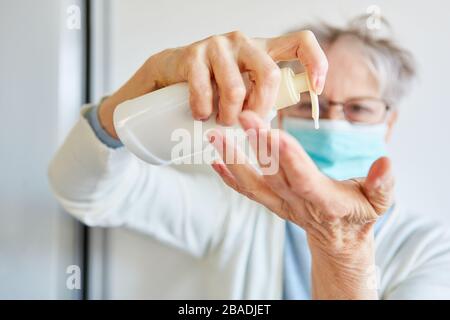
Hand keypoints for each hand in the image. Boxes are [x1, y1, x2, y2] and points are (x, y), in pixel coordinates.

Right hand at [98, 30, 327, 137]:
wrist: (166, 79)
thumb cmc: (210, 91)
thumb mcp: (241, 92)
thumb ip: (259, 100)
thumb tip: (277, 131)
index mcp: (261, 51)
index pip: (300, 42)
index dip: (315, 62)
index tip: (317, 88)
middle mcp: (243, 42)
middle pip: (271, 75)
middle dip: (261, 109)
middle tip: (247, 123)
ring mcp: (217, 46)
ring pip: (237, 88)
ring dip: (229, 116)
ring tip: (219, 121)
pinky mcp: (192, 54)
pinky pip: (204, 89)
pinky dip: (203, 110)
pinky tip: (200, 115)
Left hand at [209, 111, 393, 298]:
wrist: (339, 240)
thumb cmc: (359, 215)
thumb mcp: (379, 202)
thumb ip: (382, 184)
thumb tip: (386, 163)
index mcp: (324, 199)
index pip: (303, 177)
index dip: (289, 158)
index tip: (274, 133)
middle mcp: (297, 202)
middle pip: (273, 172)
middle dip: (257, 144)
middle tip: (242, 116)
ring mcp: (280, 203)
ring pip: (252, 183)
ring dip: (232, 159)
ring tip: (215, 136)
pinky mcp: (271, 202)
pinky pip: (246, 192)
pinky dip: (228, 177)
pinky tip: (214, 160)